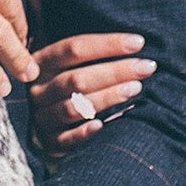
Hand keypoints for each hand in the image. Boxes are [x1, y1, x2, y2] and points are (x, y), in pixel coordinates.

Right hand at [27, 33, 155, 156]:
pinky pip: (65, 138)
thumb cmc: (67, 90)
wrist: (44, 129)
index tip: (138, 42)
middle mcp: (38, 90)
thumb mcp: (68, 66)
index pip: (73, 48)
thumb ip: (90, 56)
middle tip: (146, 67)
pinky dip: (83, 132)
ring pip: (73, 107)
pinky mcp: (48, 143)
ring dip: (106, 98)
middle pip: (76, 79)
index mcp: (41, 63)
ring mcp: (42, 117)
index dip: (107, 45)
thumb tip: (135, 42)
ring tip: (135, 89)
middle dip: (115, 71)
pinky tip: (101, 125)